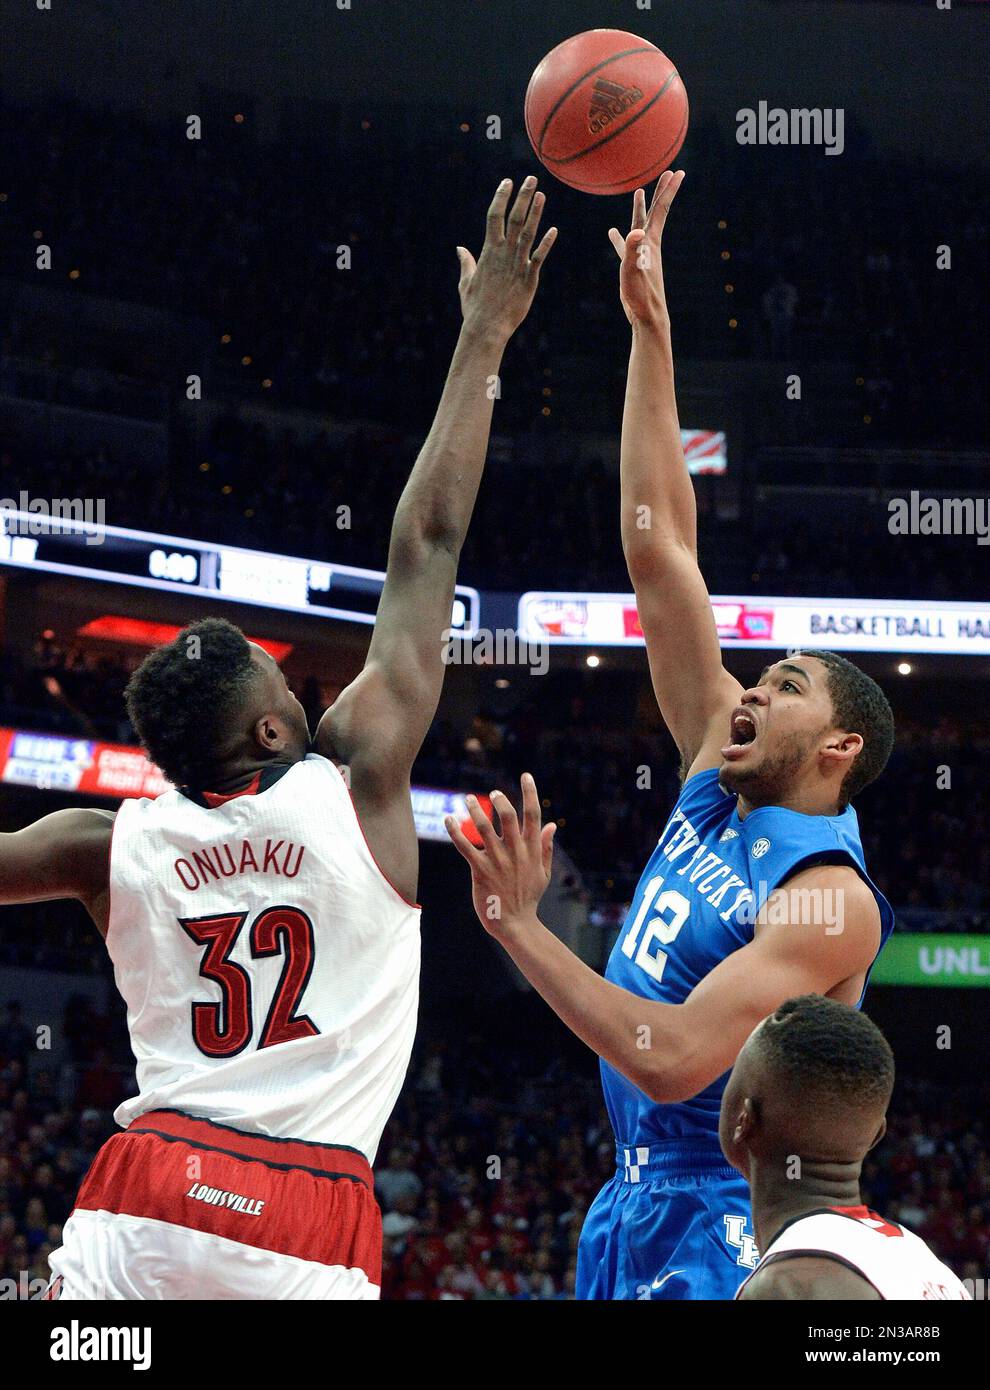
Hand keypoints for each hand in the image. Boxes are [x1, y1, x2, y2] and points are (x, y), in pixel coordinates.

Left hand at [445, 773, 555, 938]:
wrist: (515, 924)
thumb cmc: (529, 897)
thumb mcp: (543, 872)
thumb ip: (546, 847)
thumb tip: (553, 825)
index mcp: (532, 849)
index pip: (533, 815)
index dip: (530, 792)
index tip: (526, 776)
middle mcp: (515, 851)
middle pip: (507, 816)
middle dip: (500, 800)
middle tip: (492, 793)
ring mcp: (497, 860)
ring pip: (484, 827)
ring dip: (474, 810)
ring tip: (466, 799)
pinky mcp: (480, 870)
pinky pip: (465, 846)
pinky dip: (455, 831)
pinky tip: (448, 819)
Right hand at [456, 177, 556, 343]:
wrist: (486, 327)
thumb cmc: (475, 307)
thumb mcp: (466, 282)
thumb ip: (466, 263)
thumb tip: (460, 249)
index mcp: (487, 252)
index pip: (494, 217)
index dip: (500, 198)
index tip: (506, 182)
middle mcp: (503, 254)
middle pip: (513, 218)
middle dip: (522, 197)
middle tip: (530, 178)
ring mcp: (516, 265)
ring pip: (527, 233)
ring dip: (535, 213)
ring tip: (541, 194)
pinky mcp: (529, 279)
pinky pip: (539, 257)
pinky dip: (546, 243)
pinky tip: (554, 230)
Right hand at [608, 169, 684, 326]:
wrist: (647, 316)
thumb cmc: (641, 294)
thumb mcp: (633, 270)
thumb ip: (632, 250)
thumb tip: (634, 232)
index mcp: (650, 241)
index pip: (661, 209)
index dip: (668, 190)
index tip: (676, 171)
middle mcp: (648, 244)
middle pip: (655, 211)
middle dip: (661, 192)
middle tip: (667, 172)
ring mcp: (641, 254)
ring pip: (640, 225)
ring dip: (640, 209)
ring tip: (639, 193)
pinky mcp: (632, 265)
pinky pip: (625, 246)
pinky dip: (620, 237)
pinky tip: (613, 232)